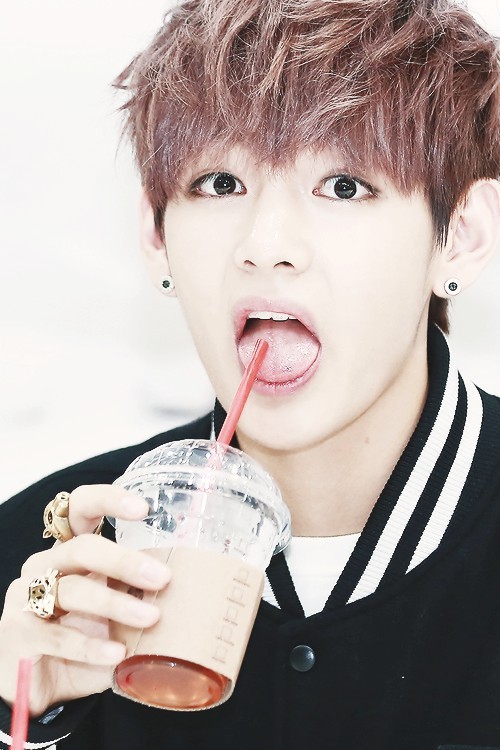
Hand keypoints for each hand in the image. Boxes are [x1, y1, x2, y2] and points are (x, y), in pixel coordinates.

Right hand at [0, 486, 170, 715]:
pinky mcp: (18, 633)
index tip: (143, 508)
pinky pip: (56, 636)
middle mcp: (45, 565)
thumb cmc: (84, 637)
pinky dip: (89, 646)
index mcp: (70, 551)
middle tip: (161, 577)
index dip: (108, 500)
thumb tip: (190, 586)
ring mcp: (26, 597)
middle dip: (124, 561)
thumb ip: (138, 593)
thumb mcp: (116, 611)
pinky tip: (116, 654)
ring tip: (150, 619)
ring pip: (71, 591)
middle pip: (82, 548)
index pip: (81, 508)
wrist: (43, 685)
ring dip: (114, 604)